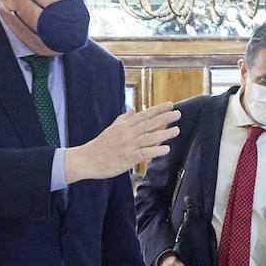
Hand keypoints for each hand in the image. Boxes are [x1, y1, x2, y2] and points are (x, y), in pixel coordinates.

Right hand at [65, 103, 180, 182]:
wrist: (87, 160)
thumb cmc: (100, 146)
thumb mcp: (111, 129)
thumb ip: (123, 119)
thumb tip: (132, 110)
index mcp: (124, 126)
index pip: (144, 115)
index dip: (158, 109)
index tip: (170, 105)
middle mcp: (127, 134)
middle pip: (148, 123)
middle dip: (164, 118)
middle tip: (178, 113)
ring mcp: (127, 145)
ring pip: (148, 137)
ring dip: (163, 134)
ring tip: (176, 130)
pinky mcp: (126, 158)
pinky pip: (143, 153)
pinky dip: (155, 151)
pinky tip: (166, 150)